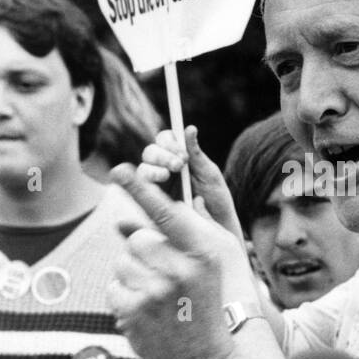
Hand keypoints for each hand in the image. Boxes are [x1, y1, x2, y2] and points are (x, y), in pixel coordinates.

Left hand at [110, 166, 253, 358]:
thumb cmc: (205, 308)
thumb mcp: (208, 267)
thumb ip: (184, 233)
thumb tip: (149, 208)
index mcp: (202, 252)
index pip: (166, 213)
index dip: (141, 189)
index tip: (121, 169)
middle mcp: (180, 268)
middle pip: (139, 239)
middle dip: (144, 254)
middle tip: (163, 279)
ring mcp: (155, 290)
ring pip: (123, 262)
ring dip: (133, 276)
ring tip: (157, 298)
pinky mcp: (134, 310)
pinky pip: (114, 287)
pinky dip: (124, 298)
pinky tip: (146, 313)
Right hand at [138, 127, 245, 245]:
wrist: (218, 229)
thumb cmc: (216, 200)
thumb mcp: (210, 175)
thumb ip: (197, 154)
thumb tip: (190, 128)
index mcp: (179, 158)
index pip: (165, 140)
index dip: (170, 142)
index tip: (182, 154)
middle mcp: (164, 169)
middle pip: (151, 153)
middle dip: (161, 156)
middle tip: (178, 165)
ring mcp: (156, 186)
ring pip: (143, 169)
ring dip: (153, 169)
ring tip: (166, 176)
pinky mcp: (150, 203)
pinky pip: (140, 191)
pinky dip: (144, 185)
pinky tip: (155, 187)